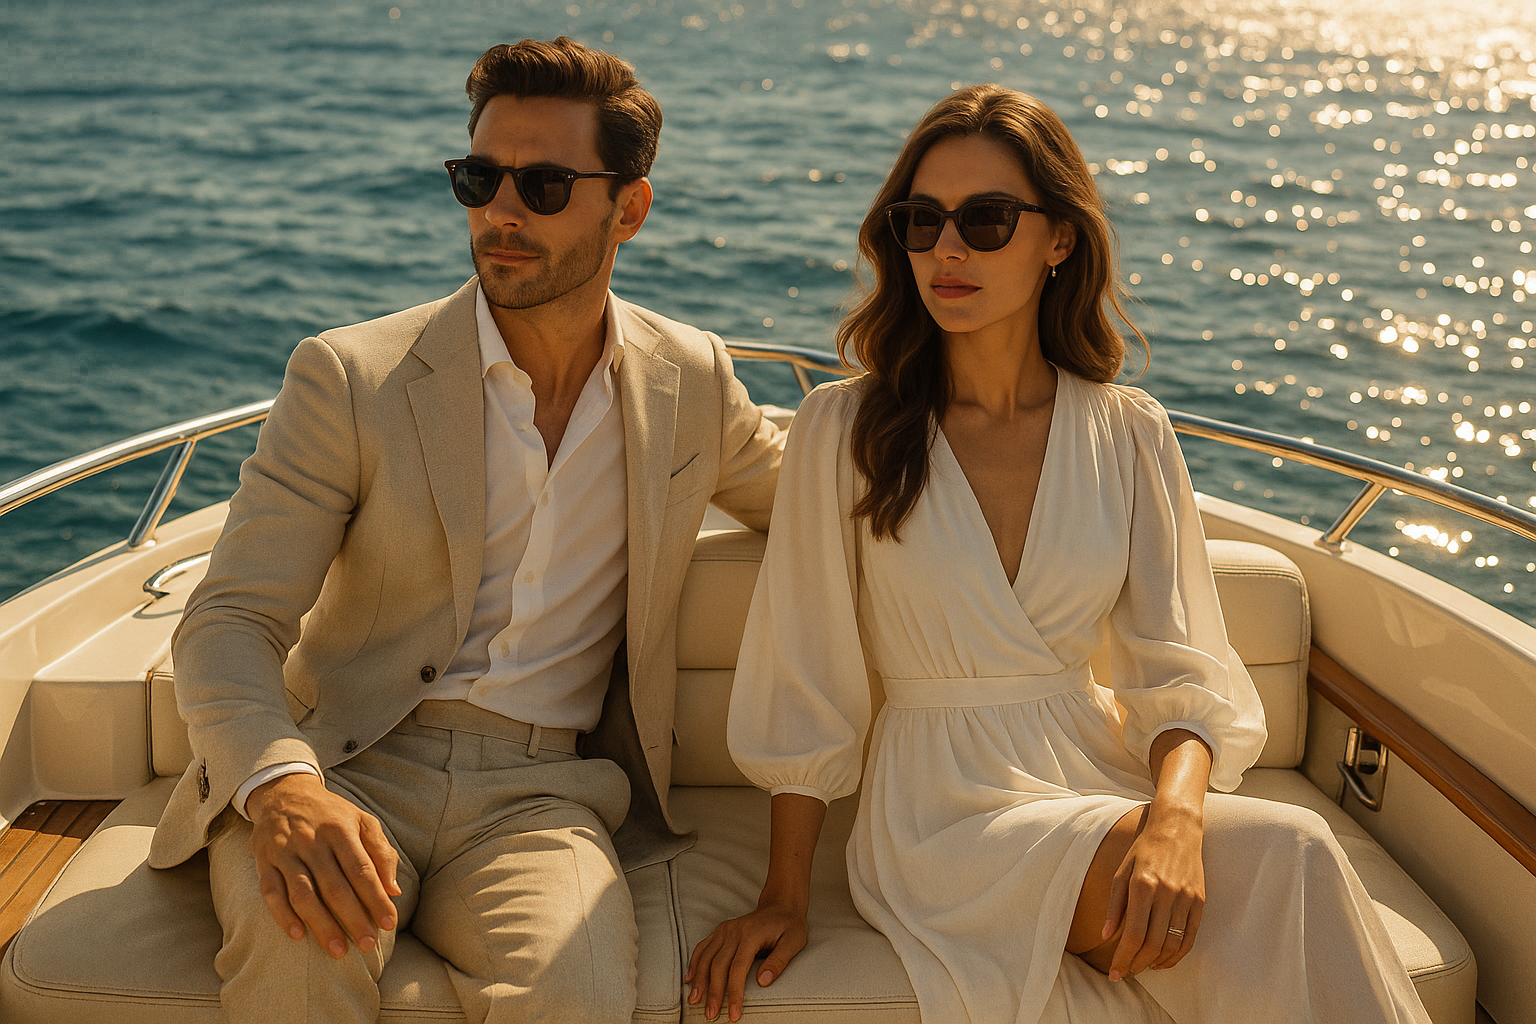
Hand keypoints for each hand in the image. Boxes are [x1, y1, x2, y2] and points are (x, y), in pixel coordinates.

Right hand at [246, 772, 400, 957]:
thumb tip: (394, 890)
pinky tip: (297, 935)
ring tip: (337, 950)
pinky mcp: (264, 860)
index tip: (389, 924)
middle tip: (368, 945)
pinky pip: (271, 891)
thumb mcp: (363, 821)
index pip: (362, 869)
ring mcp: (286, 851)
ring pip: (303, 893)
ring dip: (320, 924)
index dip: (376, 898)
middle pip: (334, 886)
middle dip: (353, 918)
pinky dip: (282, 915)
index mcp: (341, 829)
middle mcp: (313, 840)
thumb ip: (382, 852)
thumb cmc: (332, 814)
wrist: (285, 792)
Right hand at [684, 903, 807, 1021]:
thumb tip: (763, 982)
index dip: (734, 992)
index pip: (738, 967)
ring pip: (706, 956)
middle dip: (713, 992)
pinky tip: (689, 979)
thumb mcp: (794, 942)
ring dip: (699, 980)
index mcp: (752, 935)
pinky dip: (694, 963)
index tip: (733, 1013)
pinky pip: (703, 947)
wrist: (780, 905)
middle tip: (710, 1014)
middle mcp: (735, 931)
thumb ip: (779, 961)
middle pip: (718, 964)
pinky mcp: (721, 931)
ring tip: (693, 1000)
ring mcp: (725, 930)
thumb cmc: (789, 926)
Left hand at [1102, 803, 1204, 979]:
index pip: (1132, 934)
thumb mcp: (1121, 871)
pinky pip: (1190, 937)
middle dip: (1136, 964)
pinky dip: (1177, 955)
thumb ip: (1113, 905)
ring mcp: (1186, 898)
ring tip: (1142, 967)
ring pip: (1172, 944)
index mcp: (1143, 885)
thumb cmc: (1143, 849)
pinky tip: (1163, 960)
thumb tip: (1105, 936)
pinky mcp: (1200, 901)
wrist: (1177, 827)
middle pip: (1152, 944)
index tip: (1113, 974)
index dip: (1122, 958)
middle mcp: (1167, 893)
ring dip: (1156, 962)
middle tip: (1125, 972)